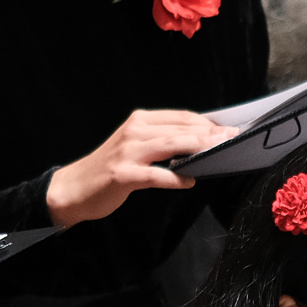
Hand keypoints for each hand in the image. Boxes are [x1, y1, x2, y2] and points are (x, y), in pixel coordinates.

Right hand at [44, 109, 234, 224]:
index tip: (228, 129)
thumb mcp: (135, 146)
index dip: (207, 123)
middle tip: (232, 139)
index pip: (181, 118)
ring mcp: (128, 152)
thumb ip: (162, 141)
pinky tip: (190, 181)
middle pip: (179, 130)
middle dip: (209, 134)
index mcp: (139, 121)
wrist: (74, 188)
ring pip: (171, 146)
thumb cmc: (111, 169)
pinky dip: (175, 178)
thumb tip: (199, 143)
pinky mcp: (123, 174)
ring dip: (198, 149)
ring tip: (218, 152)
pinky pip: (156, 175)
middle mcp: (134, 131)